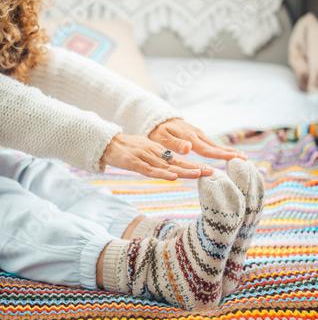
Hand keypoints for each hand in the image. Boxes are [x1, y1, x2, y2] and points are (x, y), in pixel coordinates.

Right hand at [100, 132, 214, 180]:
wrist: (107, 143)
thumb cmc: (126, 149)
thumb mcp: (145, 153)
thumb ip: (158, 160)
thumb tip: (171, 169)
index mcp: (158, 151)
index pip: (179, 160)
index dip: (194, 165)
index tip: (209, 171)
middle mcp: (154, 152)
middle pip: (177, 162)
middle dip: (195, 167)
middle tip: (211, 172)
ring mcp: (145, 157)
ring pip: (167, 165)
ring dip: (183, 170)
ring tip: (199, 174)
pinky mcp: (134, 162)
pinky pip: (150, 169)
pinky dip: (162, 173)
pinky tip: (173, 176)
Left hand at [148, 118, 247, 160]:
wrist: (158, 119)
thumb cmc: (158, 131)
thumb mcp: (161, 138)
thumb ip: (175, 144)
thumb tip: (188, 148)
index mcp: (190, 138)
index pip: (207, 149)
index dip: (221, 154)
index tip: (234, 158)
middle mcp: (197, 136)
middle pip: (216, 146)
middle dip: (231, 153)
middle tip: (245, 159)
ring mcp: (198, 135)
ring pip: (215, 144)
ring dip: (228, 150)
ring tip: (242, 157)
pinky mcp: (197, 135)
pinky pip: (211, 143)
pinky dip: (221, 148)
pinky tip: (227, 152)